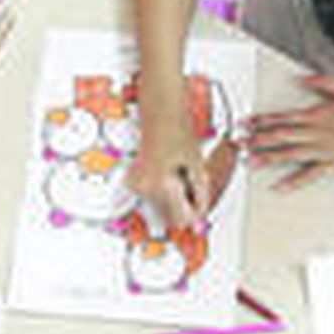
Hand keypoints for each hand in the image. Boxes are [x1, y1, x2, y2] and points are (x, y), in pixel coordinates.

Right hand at [128, 114, 209, 229]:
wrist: (161, 114)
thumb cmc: (179, 133)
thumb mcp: (198, 168)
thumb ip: (200, 196)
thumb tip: (200, 217)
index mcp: (161, 186)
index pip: (181, 219)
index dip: (194, 213)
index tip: (200, 201)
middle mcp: (144, 189)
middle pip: (169, 217)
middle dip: (184, 204)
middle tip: (189, 181)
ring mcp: (136, 186)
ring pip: (161, 208)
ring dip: (174, 197)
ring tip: (177, 171)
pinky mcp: (133, 183)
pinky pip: (153, 198)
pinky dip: (164, 190)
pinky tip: (167, 171)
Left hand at [244, 73, 333, 190]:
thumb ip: (323, 82)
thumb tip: (303, 78)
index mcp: (318, 113)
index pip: (283, 117)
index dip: (262, 120)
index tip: (246, 122)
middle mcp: (317, 133)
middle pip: (281, 136)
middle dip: (257, 139)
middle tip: (239, 143)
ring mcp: (324, 150)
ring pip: (289, 154)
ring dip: (268, 158)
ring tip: (250, 162)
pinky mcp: (333, 164)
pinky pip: (310, 175)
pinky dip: (294, 182)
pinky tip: (279, 187)